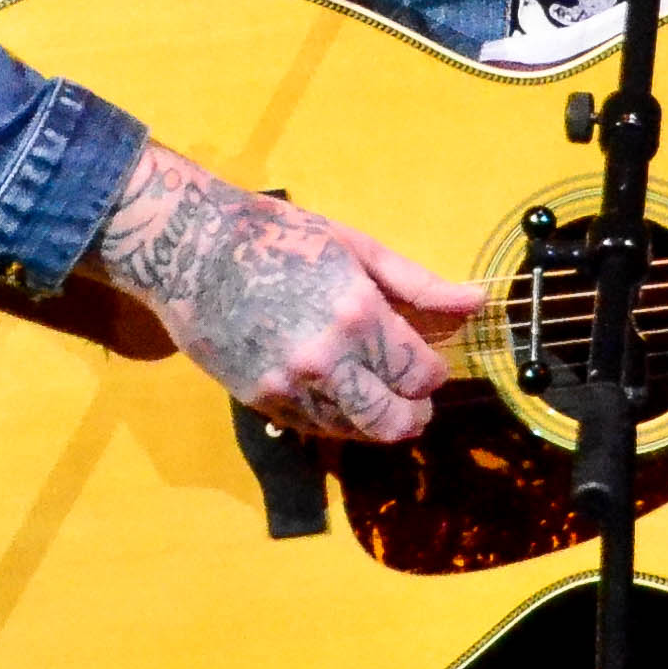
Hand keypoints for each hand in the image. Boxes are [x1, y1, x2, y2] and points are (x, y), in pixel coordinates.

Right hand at [87, 141, 486, 443]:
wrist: (190, 250)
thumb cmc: (279, 237)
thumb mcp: (356, 248)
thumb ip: (419, 284)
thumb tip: (478, 304)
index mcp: (359, 315)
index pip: (421, 375)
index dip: (433, 373)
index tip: (429, 363)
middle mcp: (329, 361)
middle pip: (393, 421)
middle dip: (414, 415)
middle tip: (413, 401)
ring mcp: (291, 387)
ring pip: (354, 431)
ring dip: (373, 419)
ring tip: (373, 394)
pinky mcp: (260, 401)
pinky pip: (313, 428)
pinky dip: (334, 419)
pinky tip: (334, 393)